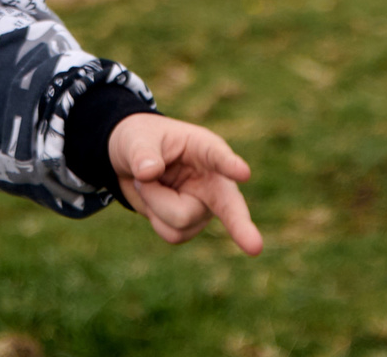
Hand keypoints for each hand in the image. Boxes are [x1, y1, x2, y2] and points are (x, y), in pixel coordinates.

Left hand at [107, 112, 263, 254]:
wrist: (130, 165)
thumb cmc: (141, 142)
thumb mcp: (135, 140)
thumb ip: (142, 154)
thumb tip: (148, 174)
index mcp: (203, 149)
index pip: (217, 157)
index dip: (230, 165)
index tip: (244, 173)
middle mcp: (212, 180)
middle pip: (229, 207)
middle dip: (241, 227)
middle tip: (255, 247)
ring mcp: (205, 206)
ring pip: (181, 221)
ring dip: (155, 204)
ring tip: (148, 183)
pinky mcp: (192, 225)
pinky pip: (172, 234)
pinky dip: (155, 218)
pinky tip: (155, 202)